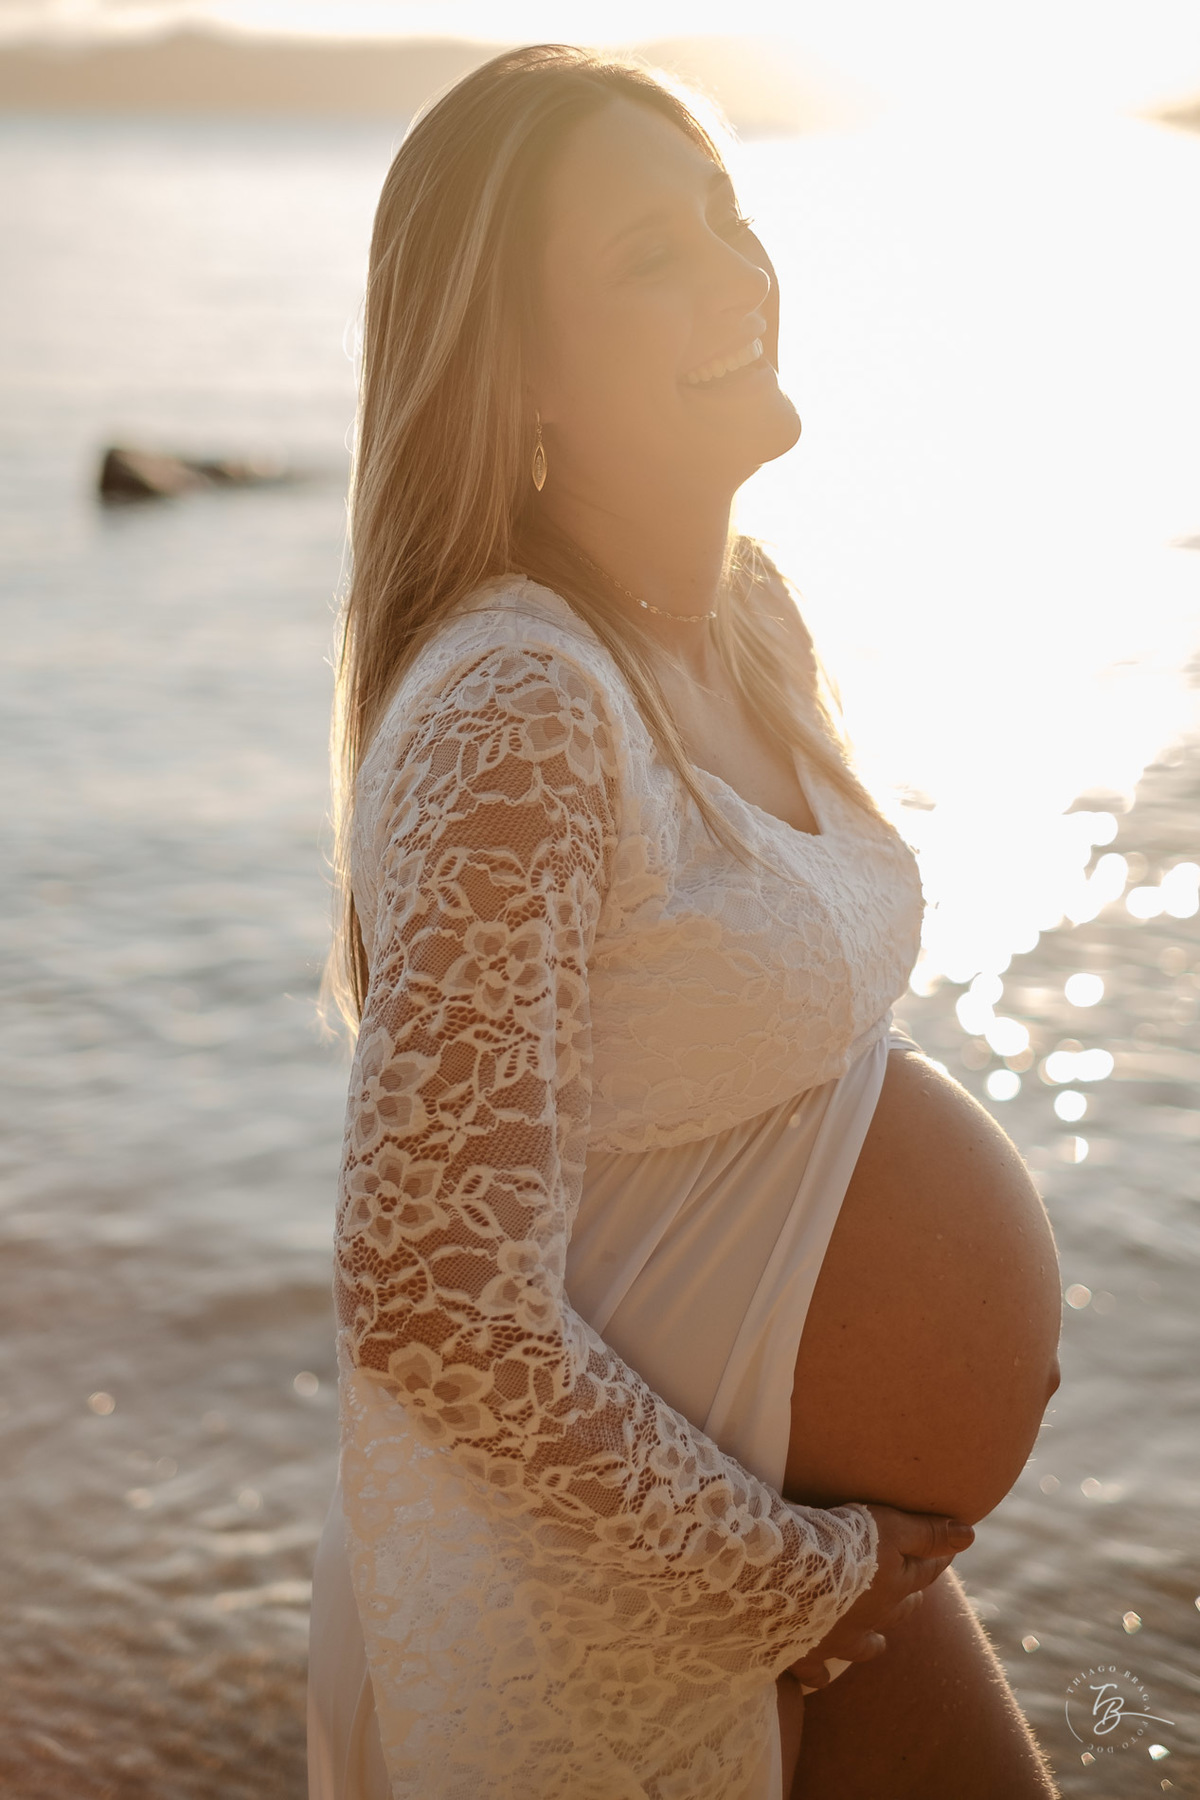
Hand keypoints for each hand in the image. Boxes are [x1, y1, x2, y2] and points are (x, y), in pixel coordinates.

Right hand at [786, 1505, 973, 1688]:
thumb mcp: (890, 1527)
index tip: (947, 1554)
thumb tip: (970, 1535)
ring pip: (864, 1645)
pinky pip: (816, 1671)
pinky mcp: (806, 1650)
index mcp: (894, 1587)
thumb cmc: (843, 1544)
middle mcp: (873, 1618)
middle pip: (898, 1611)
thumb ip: (927, 1533)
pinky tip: (820, 1679)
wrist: (792, 1575)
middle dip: (908, 1601)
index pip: (925, 1572)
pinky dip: (820, 1675)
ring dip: (873, 1642)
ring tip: (878, 1643)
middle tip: (914, 1596)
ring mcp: (839, 1638)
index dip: (938, 1561)